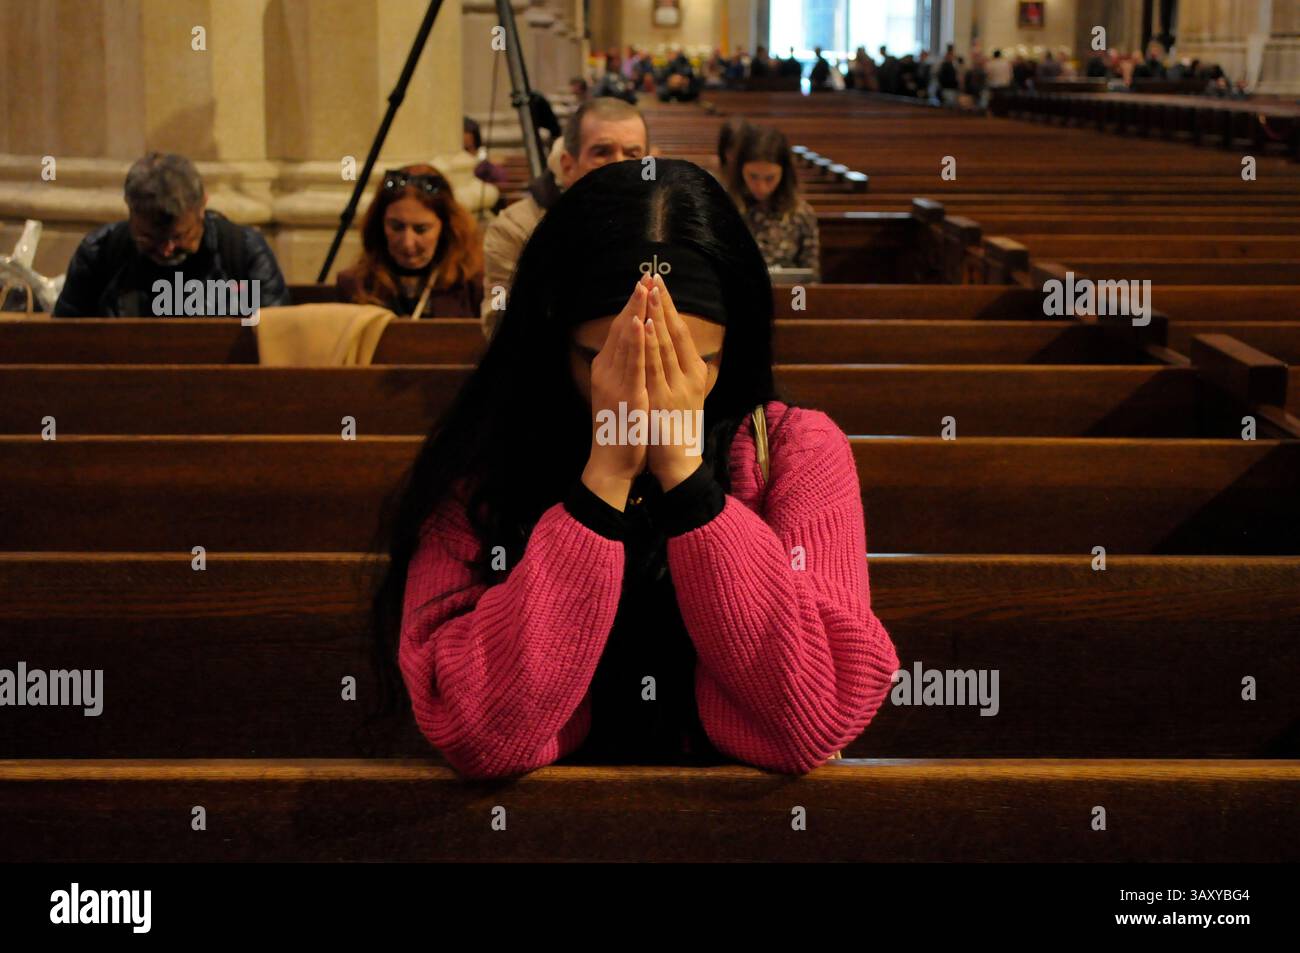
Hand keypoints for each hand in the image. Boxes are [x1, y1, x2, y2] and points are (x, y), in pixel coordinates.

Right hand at [582, 278, 649, 509]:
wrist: (611, 462)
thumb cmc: (619, 431)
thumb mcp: (619, 395)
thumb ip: (622, 373)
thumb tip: (632, 353)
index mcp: (606, 370)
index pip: (620, 331)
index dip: (631, 307)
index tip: (642, 285)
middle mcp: (606, 371)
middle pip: (621, 328)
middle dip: (634, 301)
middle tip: (646, 275)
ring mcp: (615, 381)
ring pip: (626, 340)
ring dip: (635, 312)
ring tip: (644, 287)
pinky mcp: (626, 393)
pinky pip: (632, 363)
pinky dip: (635, 341)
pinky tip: (640, 322)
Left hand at [644, 273, 707, 490]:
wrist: (676, 463)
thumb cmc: (675, 429)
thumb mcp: (679, 395)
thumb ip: (676, 372)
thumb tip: (668, 348)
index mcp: (693, 373)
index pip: (681, 332)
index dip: (670, 307)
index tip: (659, 284)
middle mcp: (688, 377)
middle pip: (674, 333)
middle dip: (663, 304)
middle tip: (654, 277)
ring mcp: (676, 387)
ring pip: (664, 345)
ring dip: (657, 317)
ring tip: (650, 292)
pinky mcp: (661, 398)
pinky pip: (653, 366)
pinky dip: (650, 344)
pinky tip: (646, 326)